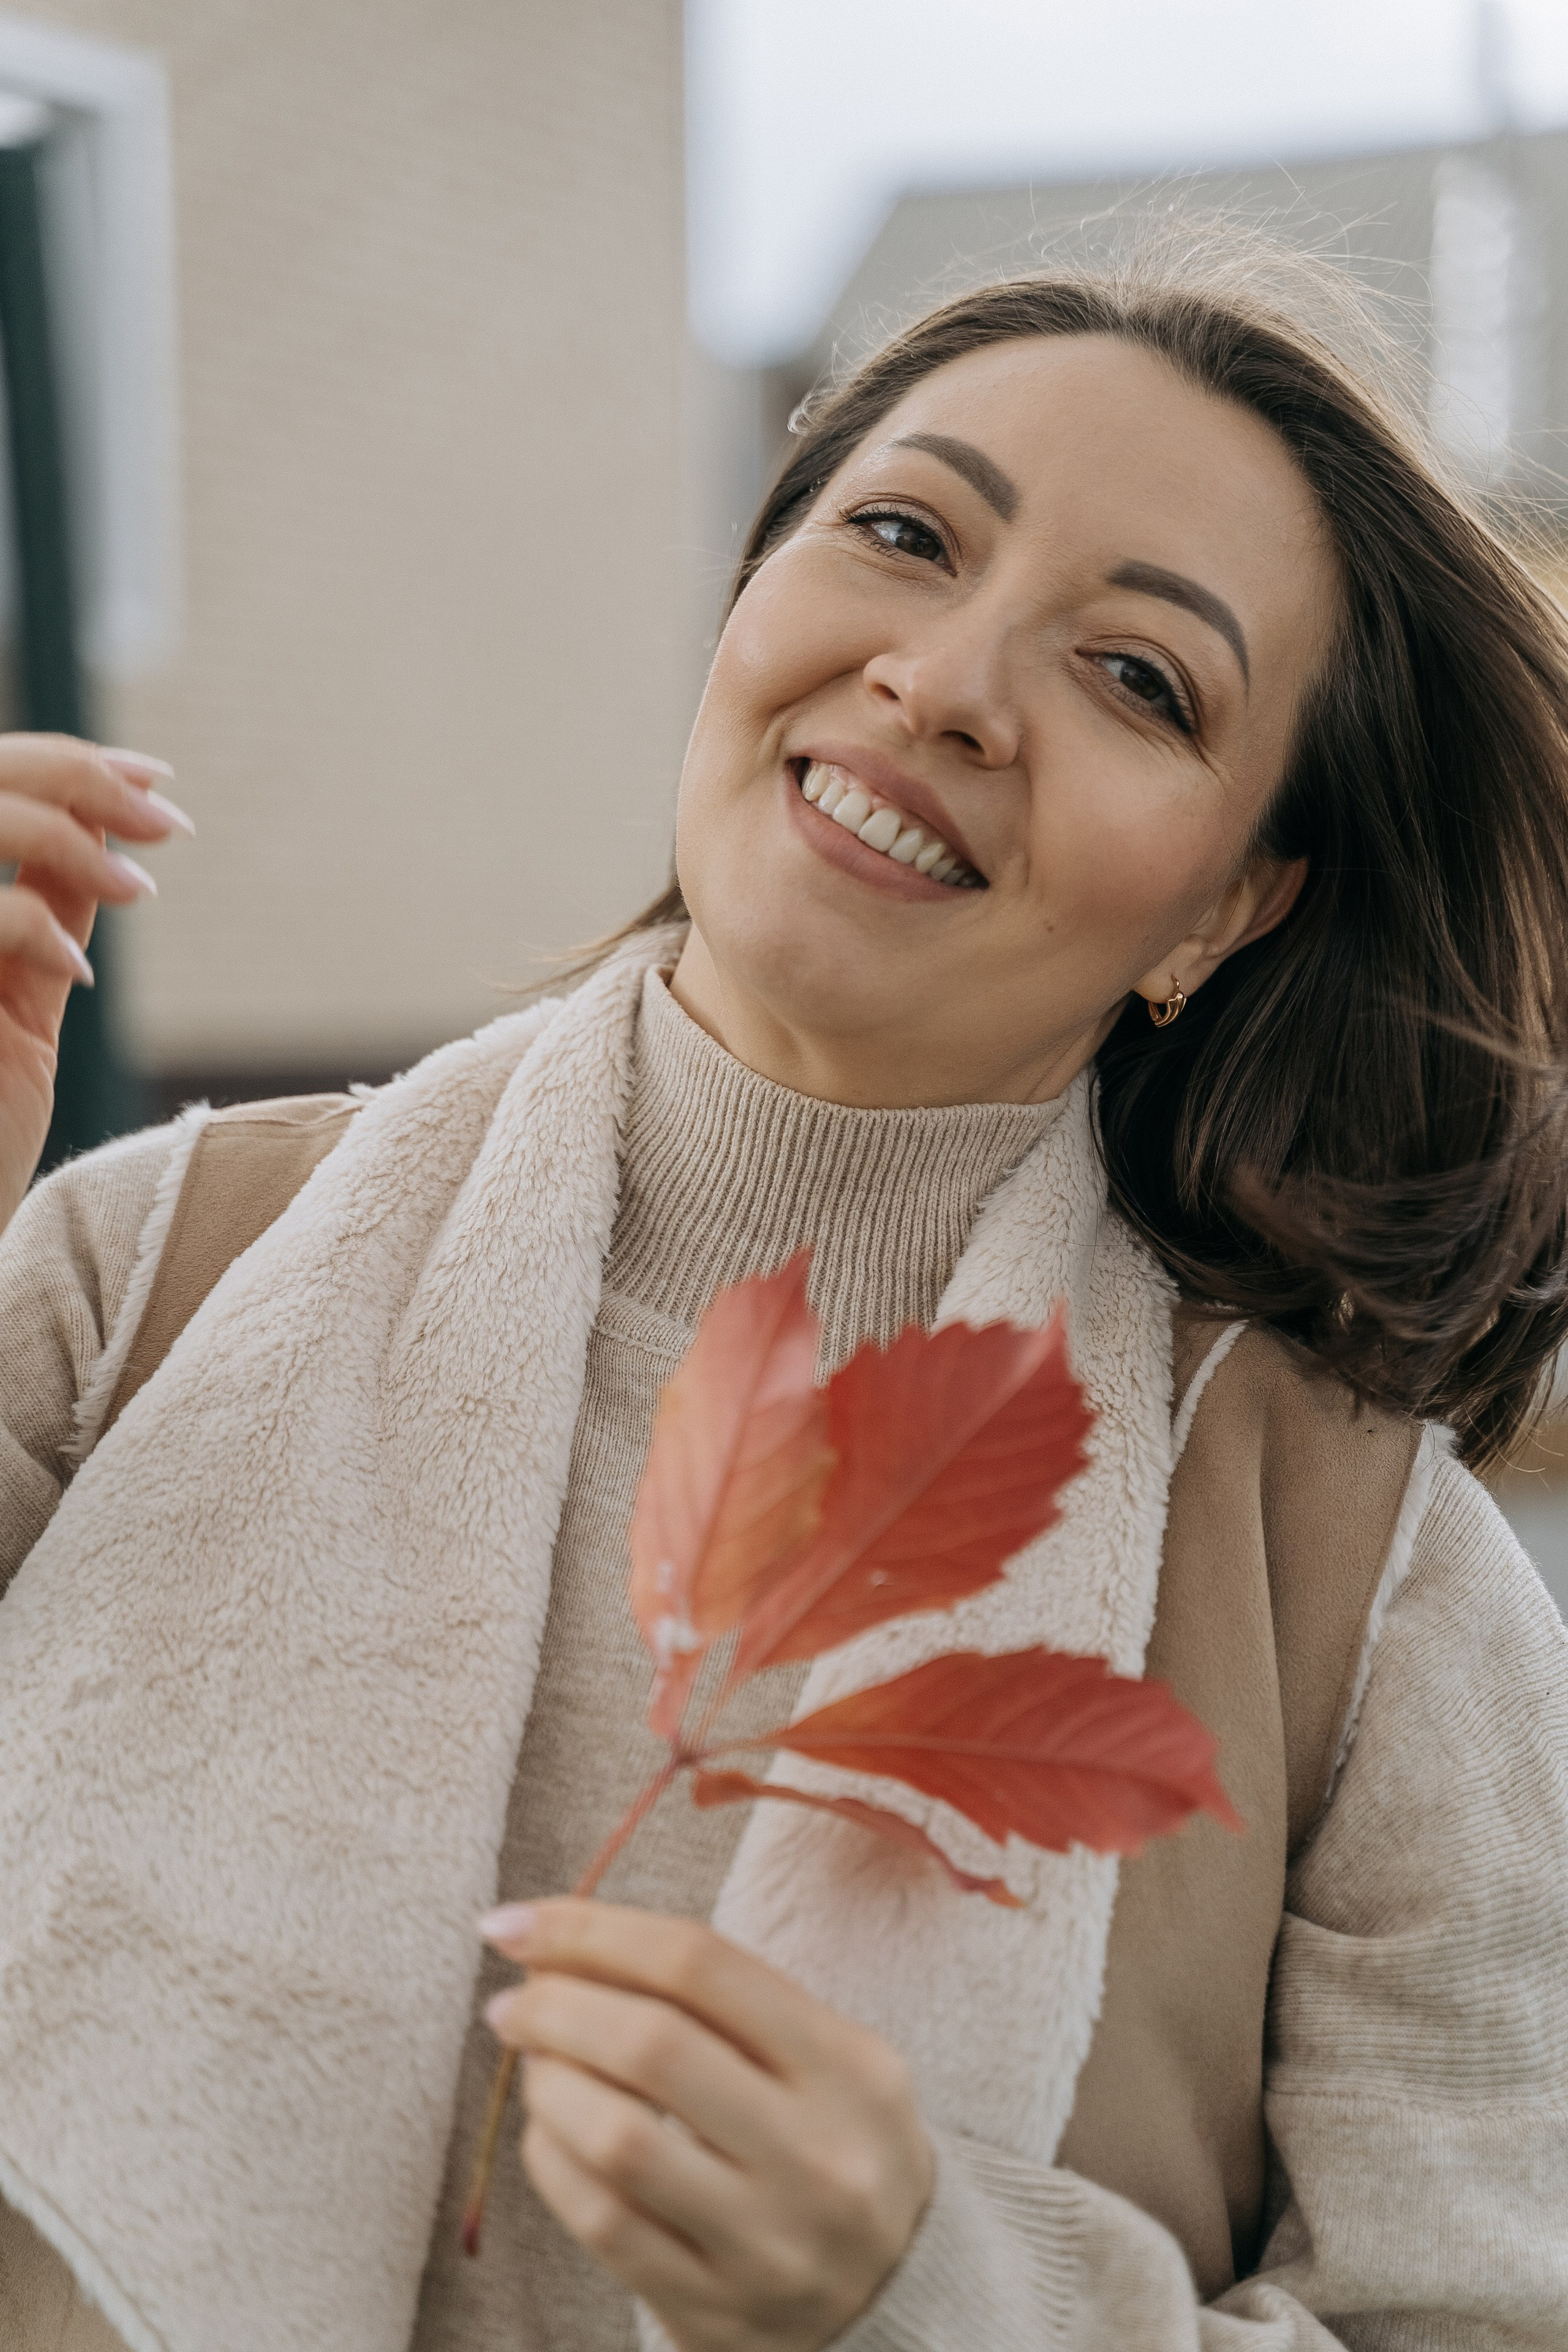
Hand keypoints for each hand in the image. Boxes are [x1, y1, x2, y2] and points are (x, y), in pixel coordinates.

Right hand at [0, 734, 190, 1236]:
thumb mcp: (19, 1007)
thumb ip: (43, 922)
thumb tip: (102, 843)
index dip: (66, 766)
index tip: (152, 779)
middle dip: (75, 780)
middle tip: (164, 817)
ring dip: (65, 840)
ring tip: (136, 888)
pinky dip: (31, 927)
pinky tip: (79, 970)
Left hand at [482, 1898, 934, 2351]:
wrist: (898, 2291)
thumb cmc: (833, 2137)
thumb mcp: (826, 2053)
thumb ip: (723, 1996)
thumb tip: (568, 1944)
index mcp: (848, 2066)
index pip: (700, 1965)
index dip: (592, 1931)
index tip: (518, 1924)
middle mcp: (816, 2154)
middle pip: (652, 2045)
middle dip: (555, 2006)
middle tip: (513, 1999)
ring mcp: (766, 2242)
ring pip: (617, 2138)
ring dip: (548, 2084)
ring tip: (534, 2063)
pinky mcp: (715, 2309)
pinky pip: (602, 2222)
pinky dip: (552, 2161)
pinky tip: (549, 2132)